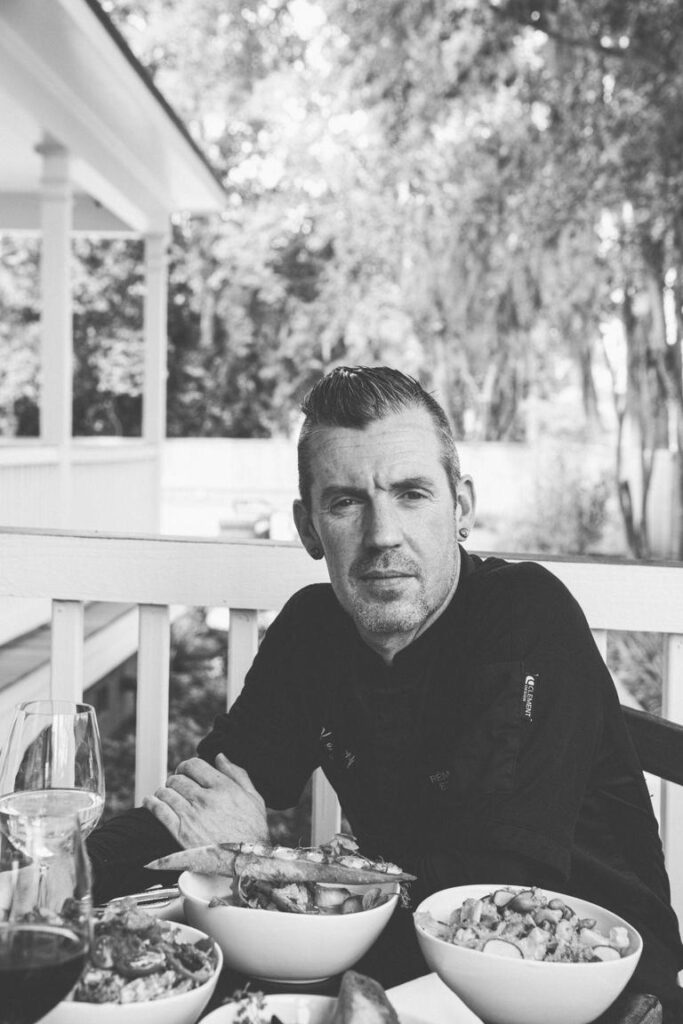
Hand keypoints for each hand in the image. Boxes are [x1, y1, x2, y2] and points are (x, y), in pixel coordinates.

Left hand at [142, 754, 268, 848]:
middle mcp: (206, 798)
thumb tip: (219, 757)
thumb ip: (237, 774)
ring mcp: (192, 816)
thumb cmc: (253, 830)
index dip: (187, 766)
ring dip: (164, 791)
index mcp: (223, 787)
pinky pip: (160, 811)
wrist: (247, 861)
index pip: (195, 765)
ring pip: (167, 792)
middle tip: (175, 784)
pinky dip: (152, 803)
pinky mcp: (181, 833)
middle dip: (175, 779)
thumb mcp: (254, 797)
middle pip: (178, 778)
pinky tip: (150, 801)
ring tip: (165, 794)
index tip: (185, 771)